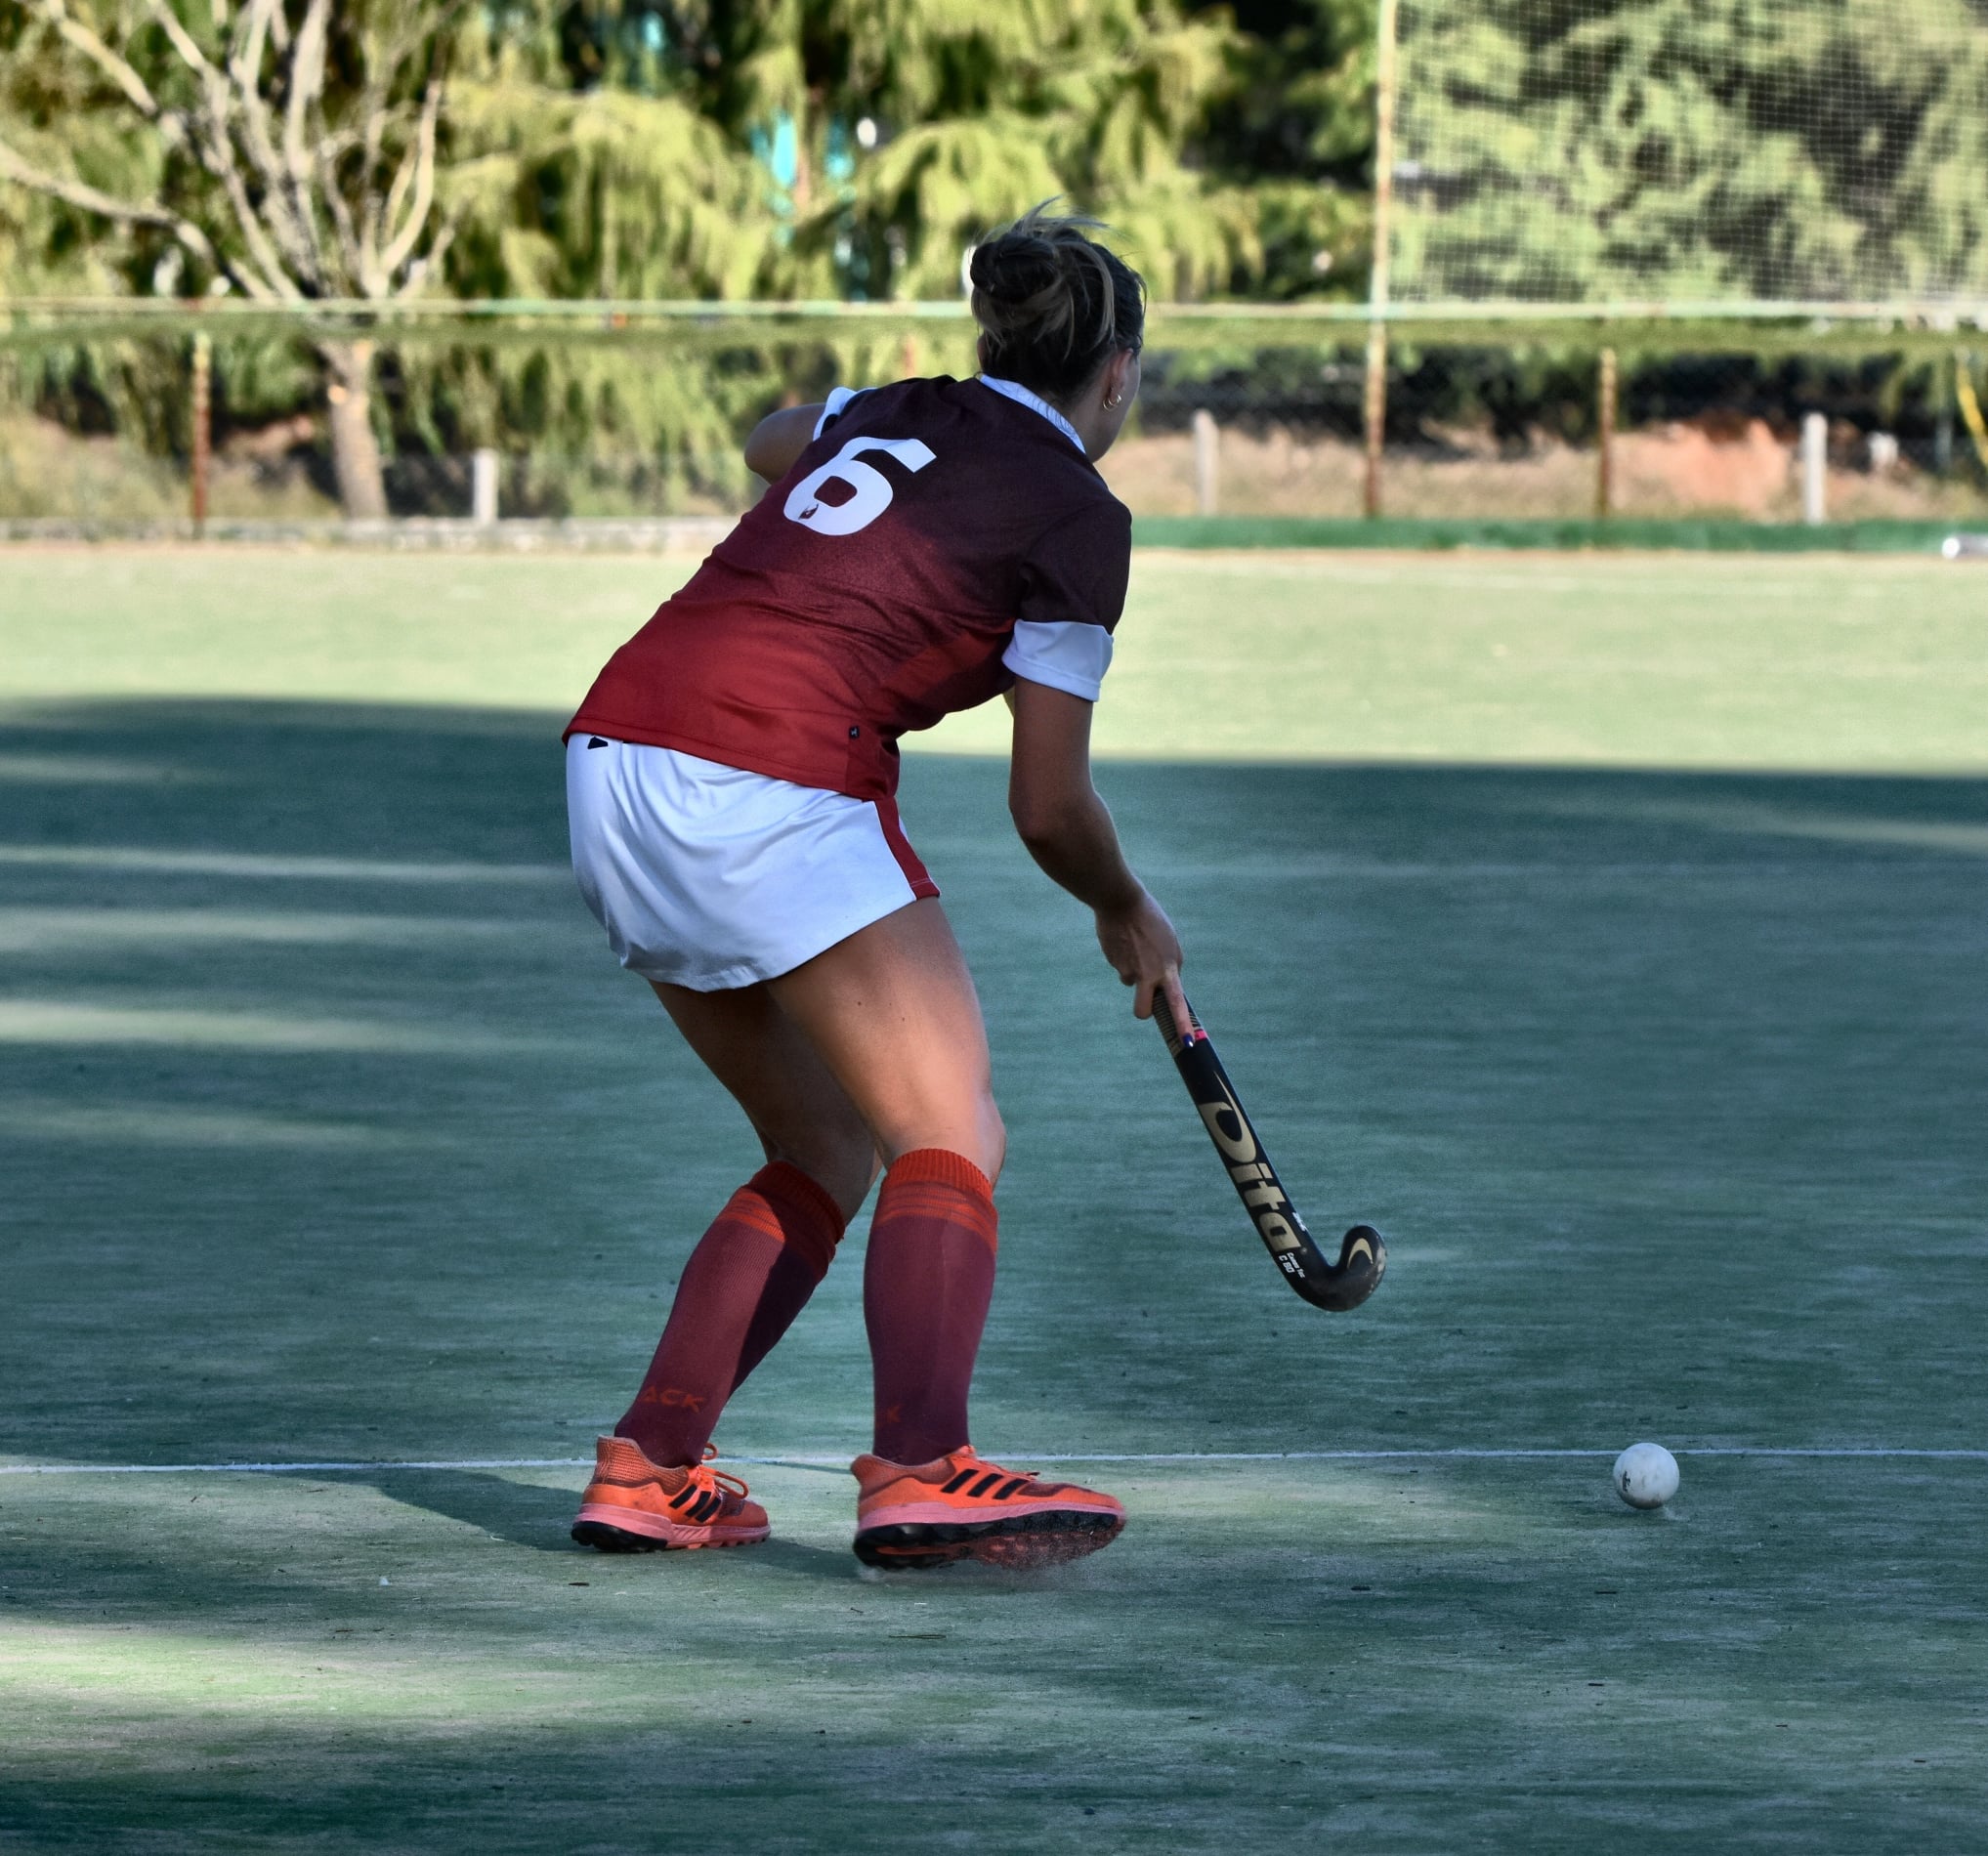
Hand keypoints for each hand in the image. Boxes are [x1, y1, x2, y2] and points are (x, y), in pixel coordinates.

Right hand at [1095, 890, 1186, 1025]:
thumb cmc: (1149, 919)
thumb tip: (1163, 984)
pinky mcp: (1112, 963)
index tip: (1188, 1044)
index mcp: (1169, 968)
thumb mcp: (1169, 942)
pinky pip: (1120, 966)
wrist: (1120, 901)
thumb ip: (1170, 965)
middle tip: (1144, 997)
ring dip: (1132, 970)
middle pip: (1142, 1011)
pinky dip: (1122, 956)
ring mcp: (1128, 971)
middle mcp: (1149, 975)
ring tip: (1135, 946)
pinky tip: (1124, 939)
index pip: (1177, 1004)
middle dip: (1143, 1011)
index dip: (1183, 1026)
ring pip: (1130, 982)